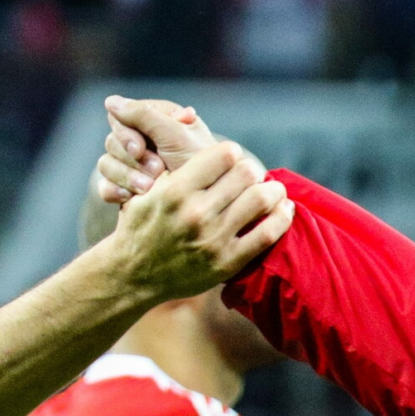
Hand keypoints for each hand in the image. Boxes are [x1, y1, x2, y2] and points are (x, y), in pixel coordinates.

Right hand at [95, 97, 214, 202]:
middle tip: (155, 171)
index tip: (140, 149)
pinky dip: (114, 190)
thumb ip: (144, 116)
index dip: (127, 133)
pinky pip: (105, 185)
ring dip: (125, 175)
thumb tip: (110, 100)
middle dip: (131, 159)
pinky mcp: (127, 189)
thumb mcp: (177, 137)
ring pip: (107, 163)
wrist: (215, 209)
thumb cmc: (203, 167)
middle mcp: (144, 140)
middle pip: (112, 141)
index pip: (122, 117)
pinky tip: (129, 199)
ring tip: (148, 189)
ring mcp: (134, 166)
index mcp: (158, 122)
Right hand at [110, 141, 292, 299]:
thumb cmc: (139, 226)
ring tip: (271, 190)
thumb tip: (190, 140)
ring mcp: (214, 239)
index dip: (230, 152)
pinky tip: (281, 209)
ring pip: (261, 199)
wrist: (133, 275)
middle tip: (250, 174)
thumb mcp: (143, 191)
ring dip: (272, 190)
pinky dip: (281, 217)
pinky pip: (268, 234)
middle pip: (246, 173)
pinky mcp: (227, 262)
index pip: (224, 154)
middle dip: (251, 170)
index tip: (230, 158)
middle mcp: (196, 213)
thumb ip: (170, 168)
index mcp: (175, 191)